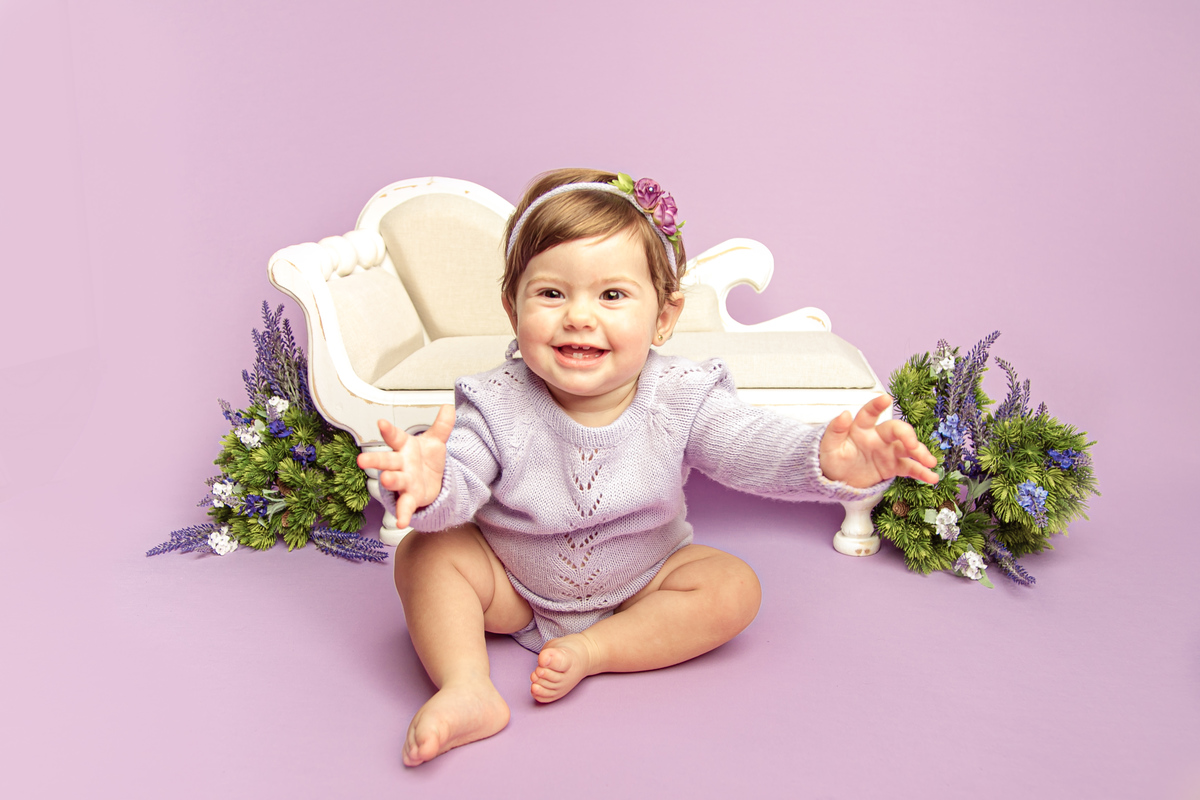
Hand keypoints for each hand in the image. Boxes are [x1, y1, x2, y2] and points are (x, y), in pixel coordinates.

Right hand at [355, 405, 454, 526]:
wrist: (432, 482)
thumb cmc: (426, 460)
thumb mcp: (435, 441)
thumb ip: (442, 426)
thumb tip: (449, 407)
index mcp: (405, 448)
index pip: (395, 437)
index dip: (388, 431)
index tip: (380, 423)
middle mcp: (400, 465)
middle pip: (386, 461)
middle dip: (375, 460)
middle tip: (362, 460)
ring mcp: (404, 482)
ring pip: (394, 481)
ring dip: (390, 481)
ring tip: (387, 480)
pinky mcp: (410, 498)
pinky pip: (405, 506)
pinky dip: (402, 514)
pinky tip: (401, 522)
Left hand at [819, 395, 938, 487]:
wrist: (837, 480)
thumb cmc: (833, 459)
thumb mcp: (829, 447)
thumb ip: (835, 431)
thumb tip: (844, 414)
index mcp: (860, 428)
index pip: (869, 413)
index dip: (877, 405)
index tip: (886, 398)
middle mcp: (878, 436)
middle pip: (896, 430)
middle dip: (907, 435)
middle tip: (913, 445)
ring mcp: (888, 451)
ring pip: (907, 448)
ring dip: (921, 453)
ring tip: (930, 462)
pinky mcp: (893, 466)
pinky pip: (909, 467)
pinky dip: (921, 472)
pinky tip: (931, 477)